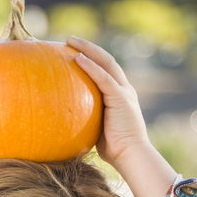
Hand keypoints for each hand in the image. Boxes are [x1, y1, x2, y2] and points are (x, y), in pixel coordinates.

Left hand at [68, 36, 175, 196]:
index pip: (106, 71)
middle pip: (106, 60)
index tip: (74, 51)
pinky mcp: (121, 98)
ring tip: (70, 41)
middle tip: (69, 40)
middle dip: (88, 47)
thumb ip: (87, 121)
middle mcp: (124, 89)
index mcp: (120, 96)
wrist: (131, 156)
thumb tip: (65, 124)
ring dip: (87, 49)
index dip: (91, 59)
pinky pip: (103, 78)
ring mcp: (124, 92)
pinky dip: (90, 67)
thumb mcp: (97, 130)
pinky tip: (77, 58)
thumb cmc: (114, 150)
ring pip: (105, 62)